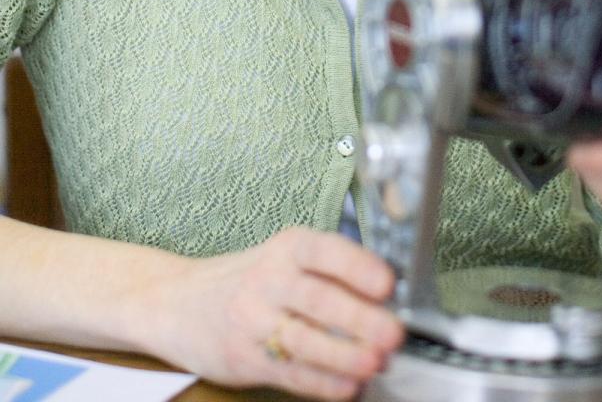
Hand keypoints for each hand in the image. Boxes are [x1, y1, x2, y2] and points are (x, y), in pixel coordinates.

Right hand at [143, 227, 403, 398]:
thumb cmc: (243, 278)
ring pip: (305, 340)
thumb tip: (384, 297)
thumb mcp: (280, 258)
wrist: (174, 302)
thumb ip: (325, 273)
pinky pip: (289, 372)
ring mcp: (252, 320)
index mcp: (285, 248)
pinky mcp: (244, 358)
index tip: (388, 284)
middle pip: (319, 300)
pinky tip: (347, 386)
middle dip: (361, 320)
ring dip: (345, 356)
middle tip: (393, 334)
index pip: (324, 251)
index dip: (357, 266)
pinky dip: (322, 383)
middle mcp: (267, 279)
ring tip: (375, 363)